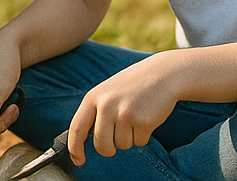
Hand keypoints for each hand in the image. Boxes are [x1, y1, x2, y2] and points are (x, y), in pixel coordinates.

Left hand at [66, 50, 180, 164]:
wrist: (161, 74)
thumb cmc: (132, 86)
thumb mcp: (107, 92)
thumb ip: (96, 112)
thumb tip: (84, 140)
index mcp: (93, 97)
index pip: (77, 127)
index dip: (75, 148)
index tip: (78, 160)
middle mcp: (106, 105)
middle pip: (101, 145)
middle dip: (109, 149)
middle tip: (117, 137)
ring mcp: (124, 113)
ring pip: (122, 145)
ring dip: (130, 138)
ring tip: (135, 116)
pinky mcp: (143, 121)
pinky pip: (139, 142)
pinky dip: (143, 135)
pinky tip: (146, 117)